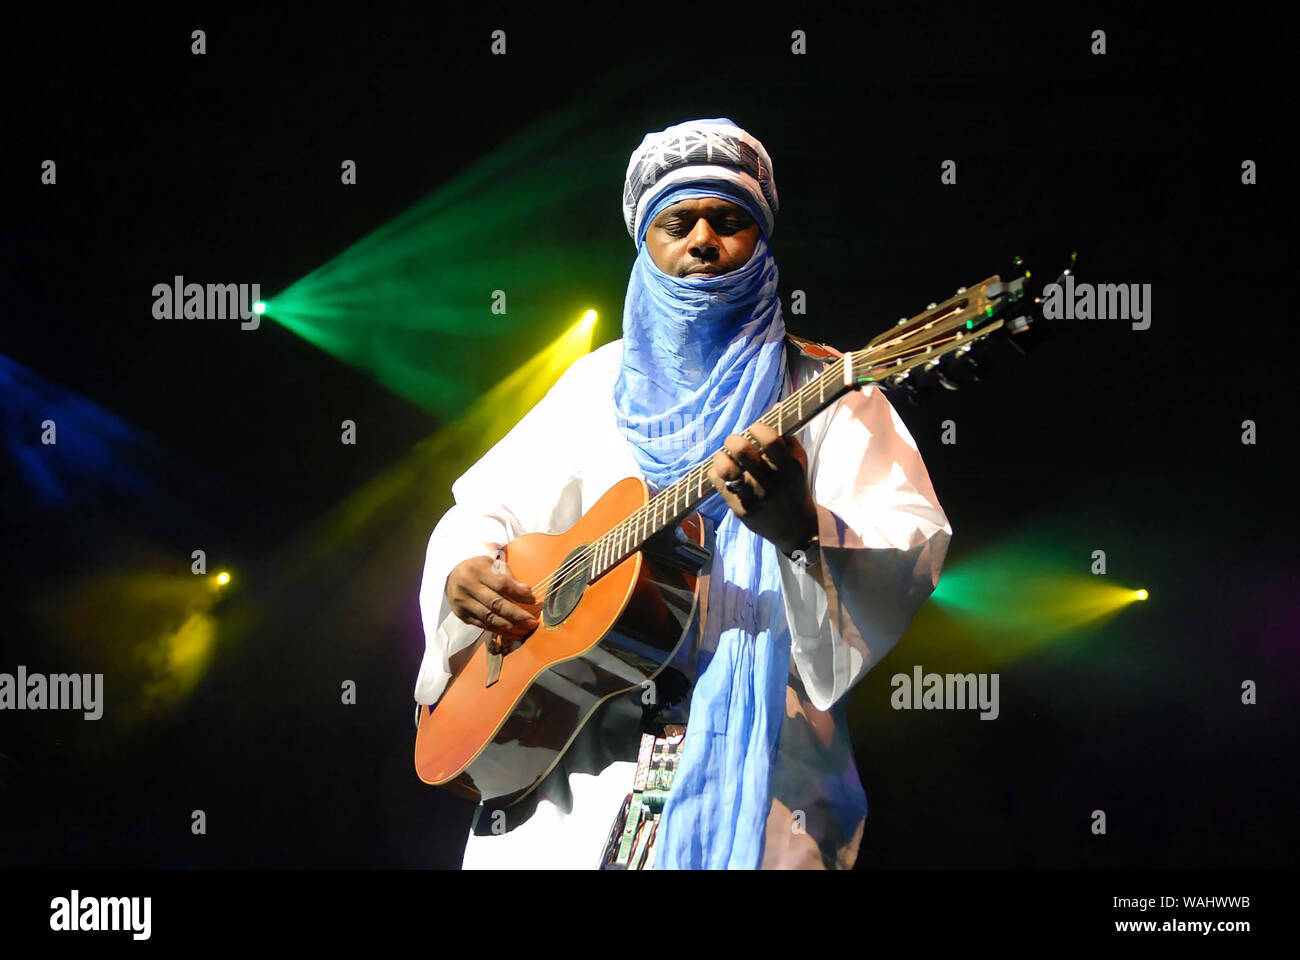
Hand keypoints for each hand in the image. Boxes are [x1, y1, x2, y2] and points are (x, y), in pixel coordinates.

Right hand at [445, 555, 540, 640]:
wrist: (452, 577)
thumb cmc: (480, 570)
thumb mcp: (493, 565)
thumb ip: (509, 578)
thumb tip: (527, 592)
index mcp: (478, 570)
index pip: (501, 584)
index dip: (518, 593)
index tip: (533, 600)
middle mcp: (468, 586)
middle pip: (495, 603)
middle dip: (516, 614)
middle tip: (532, 621)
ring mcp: (463, 602)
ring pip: (489, 618)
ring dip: (509, 626)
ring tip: (525, 630)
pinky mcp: (462, 615)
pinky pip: (483, 625)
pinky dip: (499, 631)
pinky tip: (512, 634)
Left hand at [707, 421, 816, 555]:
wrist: (794, 526)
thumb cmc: (792, 484)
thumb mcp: (797, 460)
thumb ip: (787, 435)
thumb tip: (777, 405)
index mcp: (788, 466)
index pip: (770, 439)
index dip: (757, 428)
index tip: (754, 429)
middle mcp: (771, 482)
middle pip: (743, 451)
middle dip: (733, 440)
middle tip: (734, 442)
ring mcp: (755, 497)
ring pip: (726, 469)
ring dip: (720, 458)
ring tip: (724, 458)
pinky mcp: (741, 509)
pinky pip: (717, 482)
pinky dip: (716, 472)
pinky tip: (723, 473)